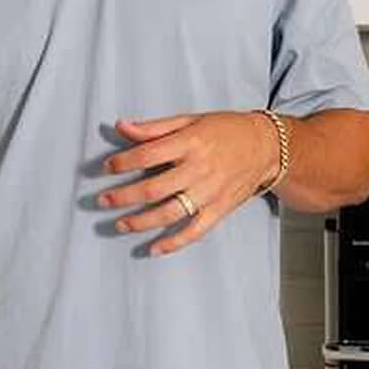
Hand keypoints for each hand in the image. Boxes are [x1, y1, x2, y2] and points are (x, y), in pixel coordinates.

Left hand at [97, 111, 276, 256]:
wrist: (266, 146)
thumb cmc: (225, 130)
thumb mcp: (190, 119)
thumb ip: (154, 127)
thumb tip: (121, 126)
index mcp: (190, 142)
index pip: (148, 154)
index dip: (123, 162)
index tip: (106, 167)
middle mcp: (199, 169)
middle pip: (153, 188)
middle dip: (123, 196)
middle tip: (103, 201)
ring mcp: (210, 192)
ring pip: (169, 213)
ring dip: (140, 222)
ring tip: (120, 224)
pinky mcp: (219, 209)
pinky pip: (194, 231)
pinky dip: (173, 243)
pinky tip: (153, 249)